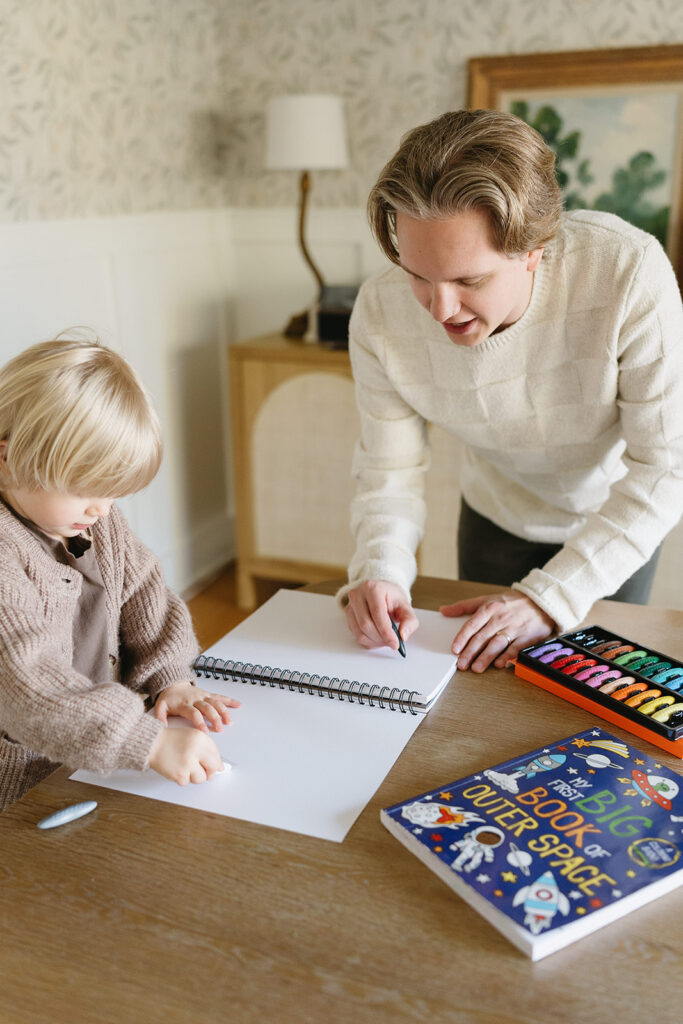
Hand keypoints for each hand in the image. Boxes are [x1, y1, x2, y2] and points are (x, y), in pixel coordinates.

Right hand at [148, 727, 223, 785]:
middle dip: (210, 771)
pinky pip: (187, 782)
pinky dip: (183, 778)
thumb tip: (219, 767)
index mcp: (200, 738)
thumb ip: (207, 748)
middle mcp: (195, 750)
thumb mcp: (192, 735)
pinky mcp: (180, 775)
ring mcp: (187, 763)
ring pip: (201, 778)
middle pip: (213, 768)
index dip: (216, 762)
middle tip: (203, 770)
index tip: (215, 766)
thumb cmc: (171, 740)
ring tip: (186, 767)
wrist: (152, 745)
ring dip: (195, 775)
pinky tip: (178, 768)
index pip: (216, 755)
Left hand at [154, 680, 240, 732]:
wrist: (173, 683)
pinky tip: (238, 705)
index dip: (200, 722)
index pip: (194, 713)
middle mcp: (195, 699)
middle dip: (215, 718)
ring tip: (229, 721)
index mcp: (184, 704)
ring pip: (216, 703)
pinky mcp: (208, 694)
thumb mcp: (159, 707)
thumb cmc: (168, 698)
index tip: (205, 732)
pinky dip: (230, 701)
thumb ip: (159, 718)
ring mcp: (203, 696)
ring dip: (224, 711)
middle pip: (208, 708)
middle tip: (220, 728)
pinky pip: (220, 697)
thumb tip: (161, 728)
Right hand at [345, 580, 418, 651]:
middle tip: (392, 643)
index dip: (386, 632)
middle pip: (366, 624)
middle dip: (381, 638)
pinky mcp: (348, 616)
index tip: (395, 643)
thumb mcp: (405, 607)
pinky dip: (369, 641)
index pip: (377, 614)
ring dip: (375, 642)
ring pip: (360, 632)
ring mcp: (350, 605)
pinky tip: (378, 638)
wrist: (381, 593)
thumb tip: (403, 636)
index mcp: (372, 588)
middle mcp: (357, 595)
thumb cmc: (392, 598)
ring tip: (386, 640)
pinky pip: (356, 635)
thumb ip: (409, 621)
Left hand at [440, 592, 554, 672]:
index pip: (472, 624)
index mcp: (490, 608)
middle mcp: (500, 618)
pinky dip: (506, 656)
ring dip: (486, 657)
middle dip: (470, 652)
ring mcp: (514, 628)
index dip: (462, 638)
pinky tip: (498, 664)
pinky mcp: (526, 637)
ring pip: (497, 643)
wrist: (541, 602)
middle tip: (461, 664)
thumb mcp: (487, 599)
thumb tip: (444, 610)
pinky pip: (514, 648)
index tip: (455, 649)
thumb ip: (464, 606)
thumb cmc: (511, 603)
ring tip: (476, 668)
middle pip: (482, 637)